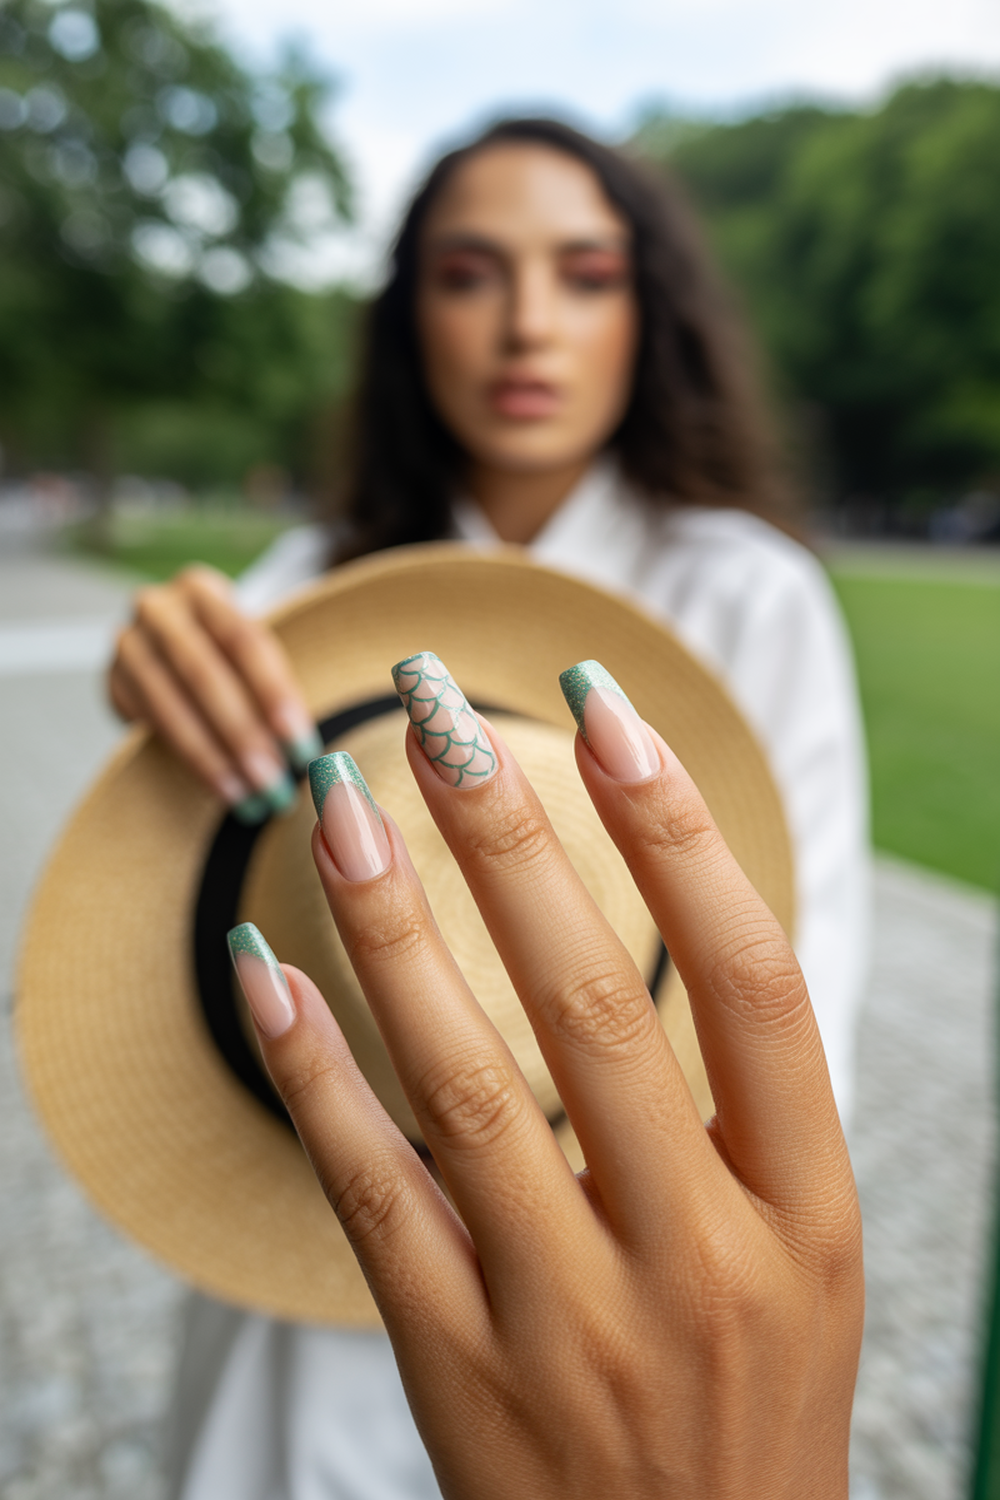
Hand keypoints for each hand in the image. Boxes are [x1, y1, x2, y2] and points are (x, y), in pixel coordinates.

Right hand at [109, 564, 320, 819]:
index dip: (273, 693)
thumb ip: (276, 690)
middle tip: (272, 781)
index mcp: (204, 590)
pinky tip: (221, 786)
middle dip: (241, 732)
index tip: (301, 743)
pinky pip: (150, 725)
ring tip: (248, 796)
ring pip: (170, 703)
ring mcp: (128, 644)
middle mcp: (160, 609)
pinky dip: (189, 760)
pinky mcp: (113, 683)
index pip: (244, 640)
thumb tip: (315, 755)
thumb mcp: (252, 656)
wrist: (169, 656)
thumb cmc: (229, 658)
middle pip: (203, 672)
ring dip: (212, 756)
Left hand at [230, 654, 862, 1499]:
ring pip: (464, 1082)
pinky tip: (269, 968)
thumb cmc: (753, 1401)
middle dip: (508, 836)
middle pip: (593, 1003)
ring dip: (391, 926)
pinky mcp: (458, 1371)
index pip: (750, 980)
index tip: (605, 714)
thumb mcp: (804, 1258)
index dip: (677, 831)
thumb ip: (749, 1107)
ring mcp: (569, 1321)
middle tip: (437, 711)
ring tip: (338, 802)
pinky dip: (312, 1073)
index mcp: (807, 1213)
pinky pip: (371, 1195)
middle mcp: (695, 1258)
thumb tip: (673, 915)